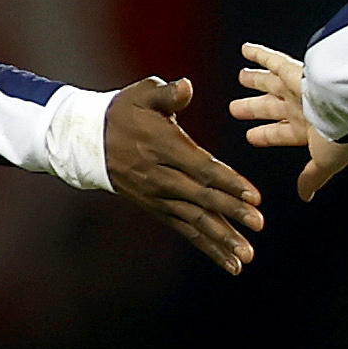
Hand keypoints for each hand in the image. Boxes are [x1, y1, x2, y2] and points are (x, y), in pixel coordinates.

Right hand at [102, 77, 265, 273]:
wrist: (89, 141)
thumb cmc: (123, 112)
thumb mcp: (142, 94)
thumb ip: (167, 93)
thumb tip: (187, 86)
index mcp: (163, 147)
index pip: (201, 167)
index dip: (227, 182)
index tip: (253, 195)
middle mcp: (161, 177)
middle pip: (201, 199)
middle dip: (231, 213)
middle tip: (258, 224)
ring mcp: (158, 197)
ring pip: (194, 222)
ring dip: (222, 239)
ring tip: (246, 255)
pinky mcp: (157, 209)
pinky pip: (185, 230)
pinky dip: (207, 247)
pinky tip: (228, 262)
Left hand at [229, 42, 347, 202]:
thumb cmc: (344, 134)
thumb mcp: (326, 162)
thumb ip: (313, 177)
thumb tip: (306, 195)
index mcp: (309, 130)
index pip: (281, 133)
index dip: (266, 135)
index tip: (252, 136)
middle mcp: (303, 107)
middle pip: (271, 107)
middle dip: (254, 108)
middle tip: (236, 108)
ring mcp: (299, 88)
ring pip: (270, 83)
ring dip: (255, 80)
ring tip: (241, 77)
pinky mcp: (297, 69)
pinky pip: (273, 59)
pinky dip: (258, 54)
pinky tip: (244, 49)